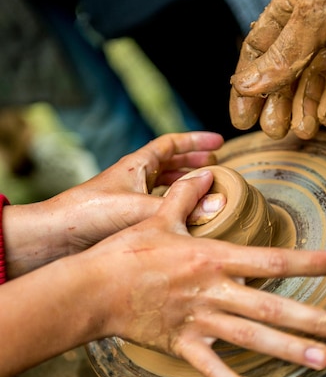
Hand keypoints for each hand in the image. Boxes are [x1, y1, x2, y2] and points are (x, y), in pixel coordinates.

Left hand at [3, 131, 224, 275]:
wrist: (57, 236)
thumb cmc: (90, 213)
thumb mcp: (139, 207)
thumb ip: (178, 206)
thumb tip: (218, 204)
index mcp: (136, 164)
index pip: (171, 144)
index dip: (196, 140)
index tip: (219, 141)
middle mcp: (134, 178)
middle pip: (170, 163)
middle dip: (194, 162)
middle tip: (217, 165)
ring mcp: (129, 197)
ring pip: (164, 186)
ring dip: (185, 186)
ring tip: (205, 191)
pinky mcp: (125, 218)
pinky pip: (157, 207)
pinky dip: (173, 208)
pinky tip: (183, 219)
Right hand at [86, 169, 325, 376]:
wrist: (92, 287)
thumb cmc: (127, 250)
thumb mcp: (158, 217)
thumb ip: (187, 195)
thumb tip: (206, 172)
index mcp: (212, 256)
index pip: (271, 258)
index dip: (309, 260)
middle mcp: (213, 289)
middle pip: (272, 305)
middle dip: (314, 317)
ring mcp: (198, 319)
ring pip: (251, 336)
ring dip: (289, 350)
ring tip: (324, 361)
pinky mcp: (181, 343)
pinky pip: (211, 367)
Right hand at [230, 0, 325, 138]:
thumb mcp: (315, 15)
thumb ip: (282, 53)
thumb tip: (246, 84)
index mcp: (291, 5)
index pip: (258, 50)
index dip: (246, 85)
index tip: (241, 118)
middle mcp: (313, 24)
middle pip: (285, 72)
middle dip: (277, 103)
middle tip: (273, 131)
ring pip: (314, 82)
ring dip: (305, 108)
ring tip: (302, 130)